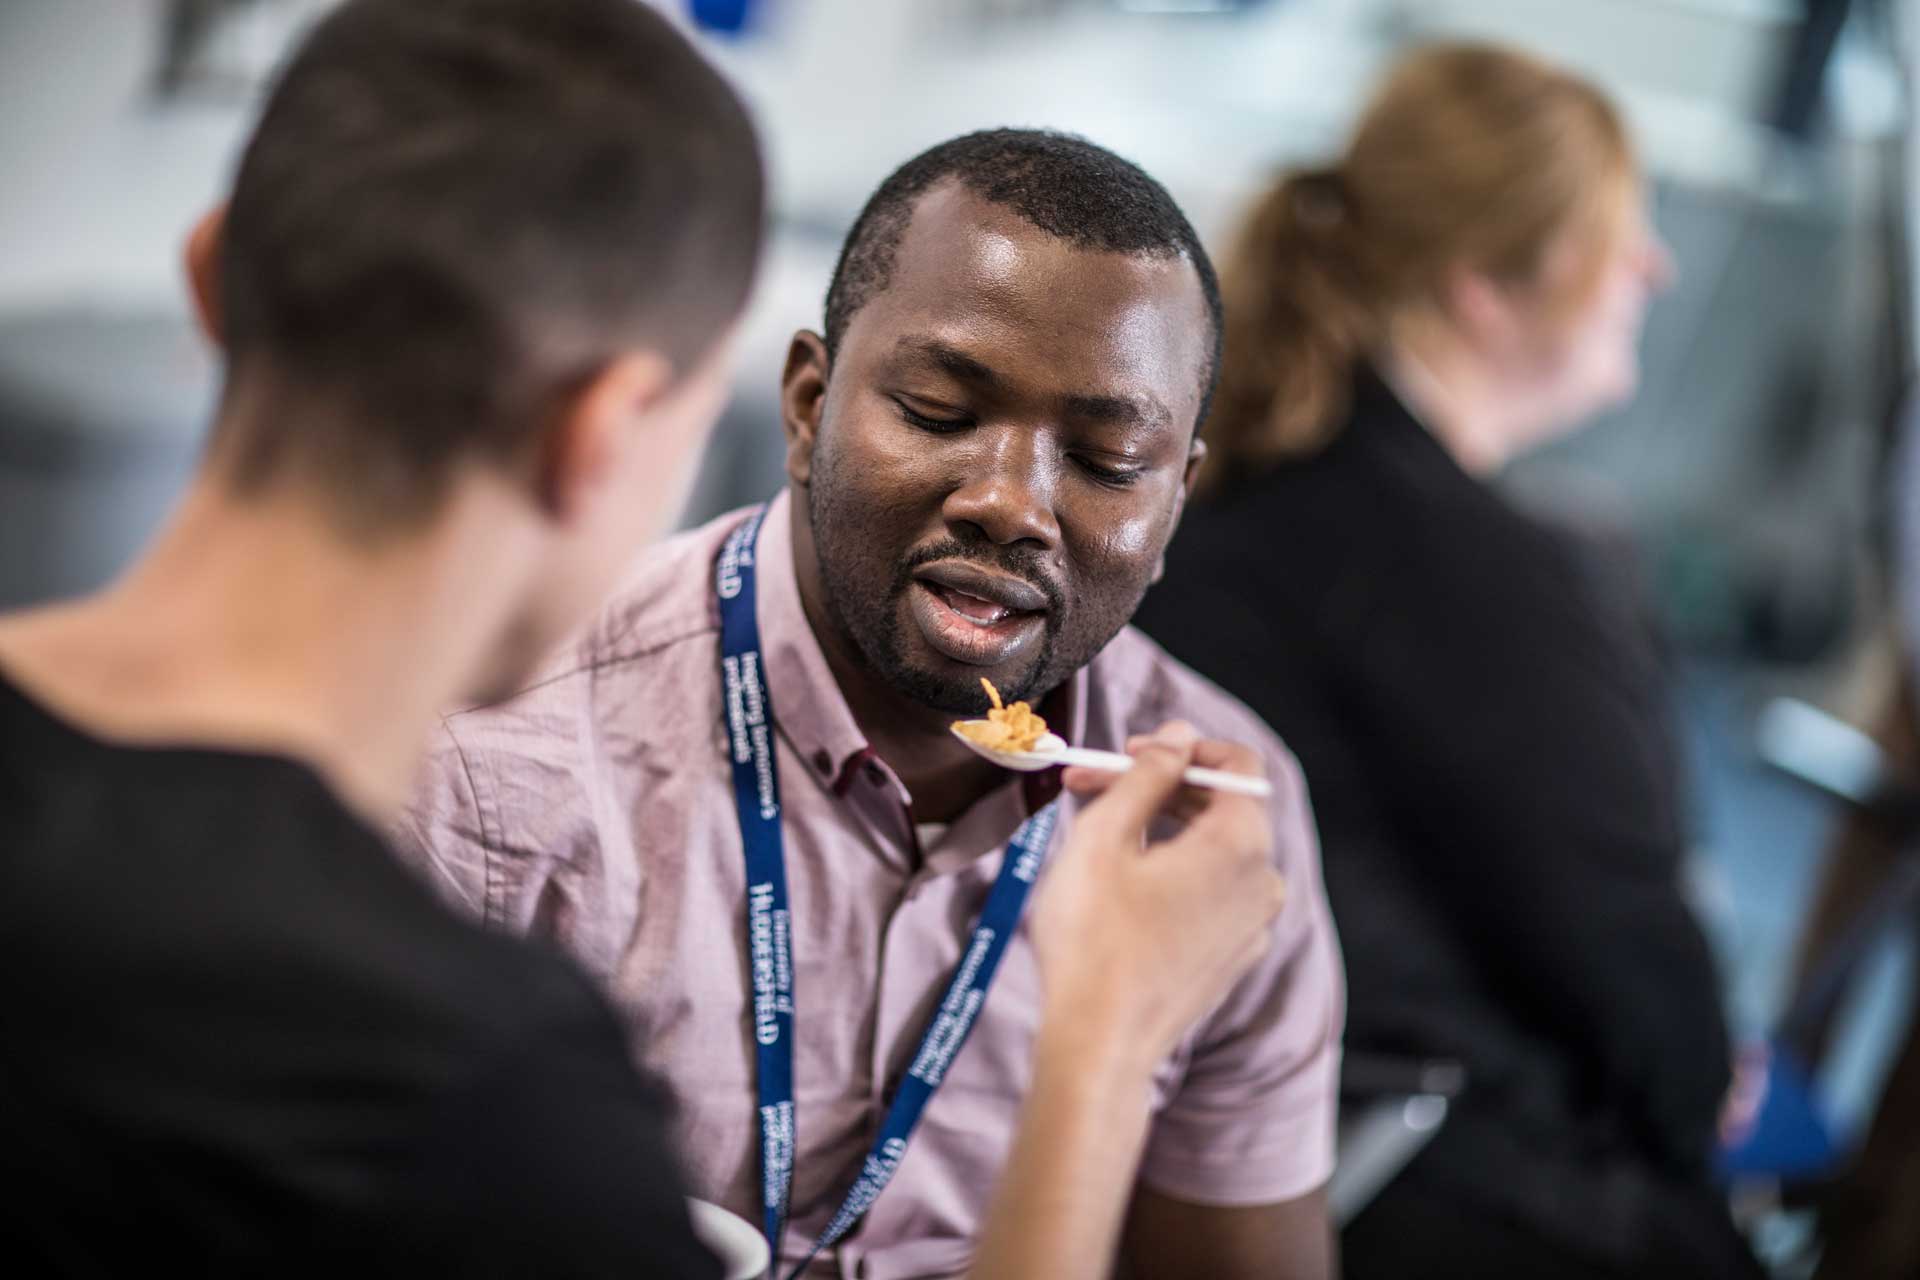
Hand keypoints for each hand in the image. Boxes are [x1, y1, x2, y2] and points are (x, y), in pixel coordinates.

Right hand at [1028, 722, 1285, 1076]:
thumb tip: (1180, 736)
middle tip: (1090, 789)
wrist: (1099, 1047)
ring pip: (1215, 851)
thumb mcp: (1105, 837)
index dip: (1179, 749)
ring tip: (1098, 838)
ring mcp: (1254, 925)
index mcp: (1242, 843)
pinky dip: (1175, 875)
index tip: (1126, 755)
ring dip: (1161, 830)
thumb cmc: (1094, 940)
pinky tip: (1122, 889)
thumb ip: (1147, 775)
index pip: (1236, 764)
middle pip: (1223, 806)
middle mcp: (1265, 882)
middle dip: (1158, 788)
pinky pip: (1213, 893)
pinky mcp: (1234, 957)